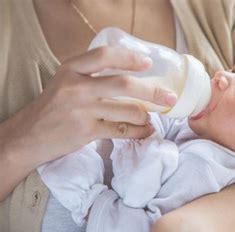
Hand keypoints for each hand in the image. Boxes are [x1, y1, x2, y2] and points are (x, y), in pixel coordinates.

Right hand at [0, 46, 176, 198]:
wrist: (28, 136)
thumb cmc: (54, 106)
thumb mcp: (66, 81)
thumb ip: (93, 75)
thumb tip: (135, 74)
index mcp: (71, 69)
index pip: (104, 56)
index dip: (130, 58)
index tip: (148, 63)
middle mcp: (76, 87)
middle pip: (123, 85)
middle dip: (153, 91)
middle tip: (169, 97)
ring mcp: (81, 110)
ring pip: (127, 110)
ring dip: (146, 115)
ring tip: (151, 117)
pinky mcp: (86, 132)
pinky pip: (122, 131)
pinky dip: (139, 131)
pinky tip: (146, 131)